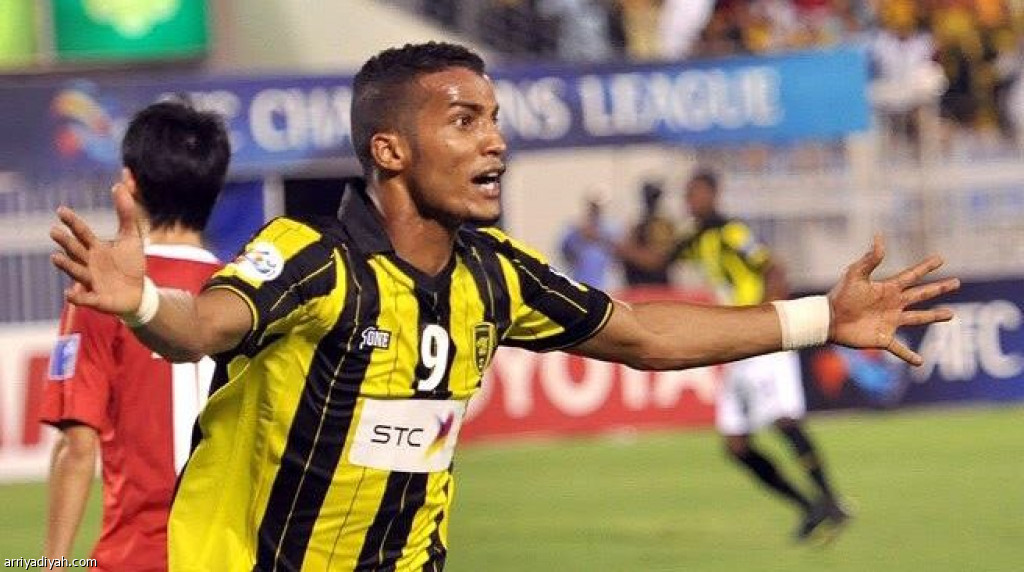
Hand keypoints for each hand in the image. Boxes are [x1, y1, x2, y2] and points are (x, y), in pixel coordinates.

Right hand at [50, 182, 145, 314]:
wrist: (138, 292)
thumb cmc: (130, 264)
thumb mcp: (131, 237)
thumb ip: (126, 213)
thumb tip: (119, 185)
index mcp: (96, 248)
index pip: (82, 233)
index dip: (72, 222)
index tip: (61, 210)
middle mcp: (89, 263)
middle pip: (75, 250)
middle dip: (65, 242)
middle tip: (54, 231)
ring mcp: (92, 281)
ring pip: (77, 272)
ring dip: (66, 265)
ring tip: (56, 257)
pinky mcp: (98, 299)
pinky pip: (86, 298)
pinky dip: (77, 297)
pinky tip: (68, 294)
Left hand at [827, 235, 959, 364]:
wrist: (828, 319)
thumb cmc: (840, 295)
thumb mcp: (856, 275)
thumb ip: (870, 259)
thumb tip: (879, 237)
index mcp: (888, 289)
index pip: (912, 276)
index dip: (926, 267)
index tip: (940, 259)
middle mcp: (893, 304)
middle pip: (921, 295)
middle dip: (939, 289)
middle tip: (956, 282)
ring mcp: (890, 322)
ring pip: (918, 319)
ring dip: (934, 317)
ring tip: (951, 315)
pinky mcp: (883, 339)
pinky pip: (899, 349)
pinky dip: (909, 356)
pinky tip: (920, 362)